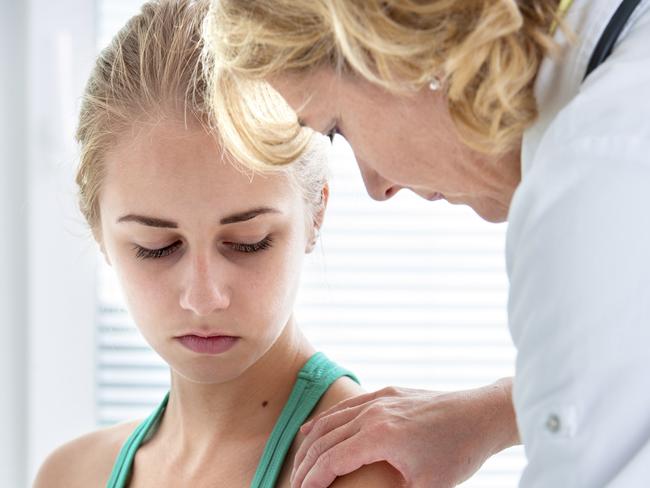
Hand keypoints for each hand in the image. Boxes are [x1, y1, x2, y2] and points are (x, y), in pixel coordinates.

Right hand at [290, 378, 518, 487]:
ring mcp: (379, 398)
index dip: (312, 480)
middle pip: (323, 439)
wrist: (482, 415)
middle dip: (305, 465)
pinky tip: (317, 431)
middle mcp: (373, 412)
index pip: (331, 459)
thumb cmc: (459, 452)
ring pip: (330, 419)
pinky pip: (346, 406)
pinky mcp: (386, 392)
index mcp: (380, 436)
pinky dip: (326, 421)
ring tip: (301, 464)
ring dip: (311, 442)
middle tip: (297, 485)